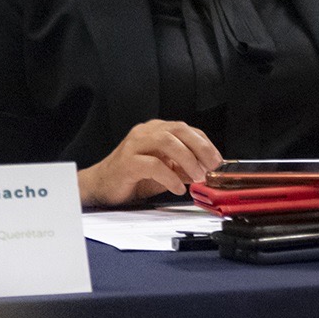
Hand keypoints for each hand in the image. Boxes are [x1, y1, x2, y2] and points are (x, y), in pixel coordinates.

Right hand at [76, 120, 221, 207]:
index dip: (205, 143)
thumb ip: (183, 169)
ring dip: (187, 159)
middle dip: (200, 147)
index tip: (217, 160)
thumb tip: (205, 172)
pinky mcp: (127, 162)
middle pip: (178, 130)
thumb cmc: (132, 178)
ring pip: (166, 141)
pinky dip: (170, 176)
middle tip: (212, 166)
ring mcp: (135, 145)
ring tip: (197, 176)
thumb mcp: (164, 172)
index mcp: (156, 130)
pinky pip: (153, 164)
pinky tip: (177, 188)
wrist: (101, 187)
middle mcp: (146, 132)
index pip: (186, 129)